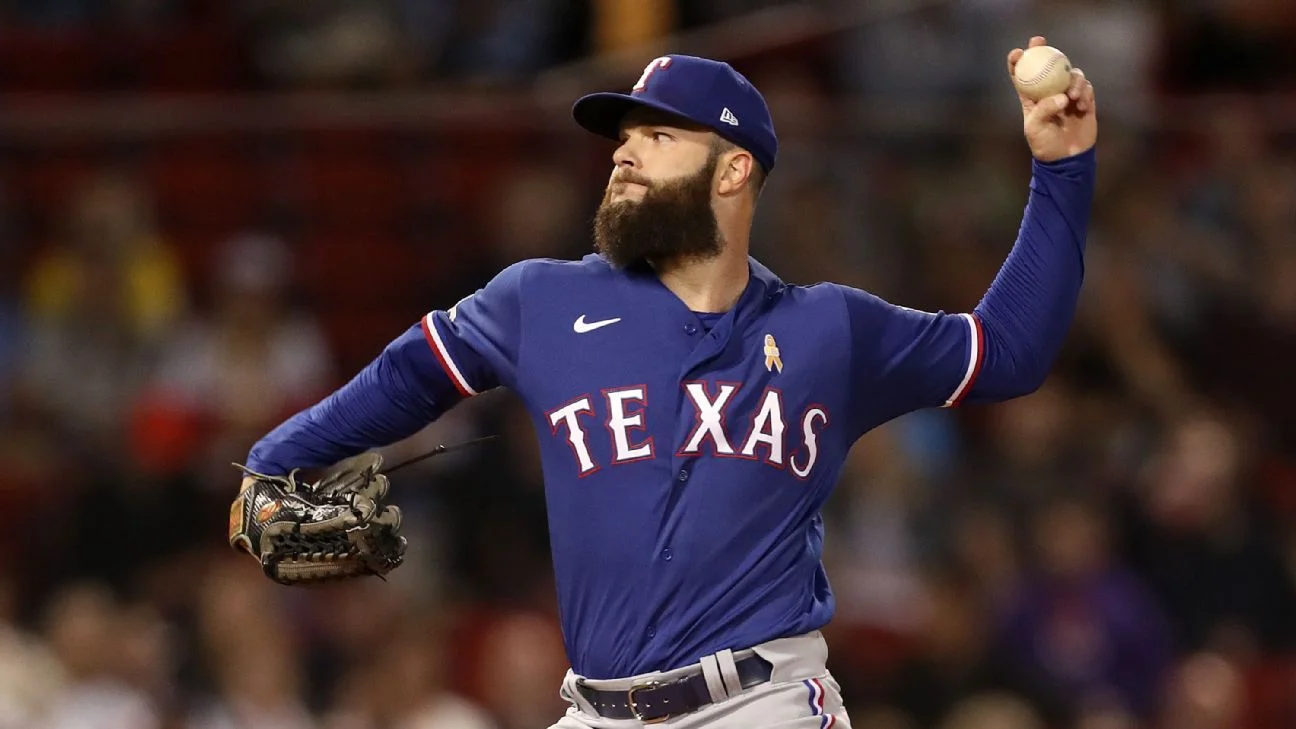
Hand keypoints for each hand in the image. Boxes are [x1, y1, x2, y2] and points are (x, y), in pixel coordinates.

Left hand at [1009, 36, 1096, 161]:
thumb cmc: (1044, 144)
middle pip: (1048, 66)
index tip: (1017, 52)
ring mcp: (1068, 96)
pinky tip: (1081, 104)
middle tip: (1041, 42)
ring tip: (1072, 96)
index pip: (1022, 76)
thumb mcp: (1036, 128)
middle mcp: (1050, 93)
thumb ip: (1045, 109)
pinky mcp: (1085, 101)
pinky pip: (1087, 88)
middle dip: (1044, 50)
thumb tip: (1061, 96)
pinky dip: (1084, 91)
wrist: (1066, 159)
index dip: (1017, 62)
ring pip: (1071, 75)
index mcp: (1031, 98)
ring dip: (1073, 80)